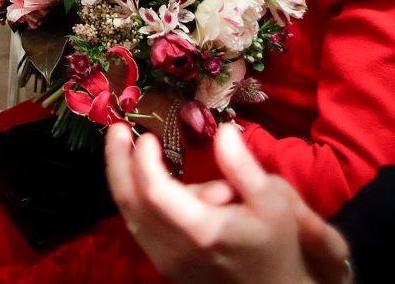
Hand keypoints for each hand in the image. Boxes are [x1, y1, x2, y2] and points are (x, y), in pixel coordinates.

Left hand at [105, 124, 350, 283]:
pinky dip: (138, 200)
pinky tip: (158, 182)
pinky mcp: (165, 264)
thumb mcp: (273, 203)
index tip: (147, 136)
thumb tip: (222, 132)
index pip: (154, 192)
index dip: (143, 160)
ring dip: (130, 179)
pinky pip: (140, 227)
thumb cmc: (277, 245)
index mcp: (203, 232)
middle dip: (118, 162)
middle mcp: (176, 250)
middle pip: (130, 203)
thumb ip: (243, 168)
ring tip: (159, 159)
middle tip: (118, 130)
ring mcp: (167, 261)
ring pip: (131, 215)